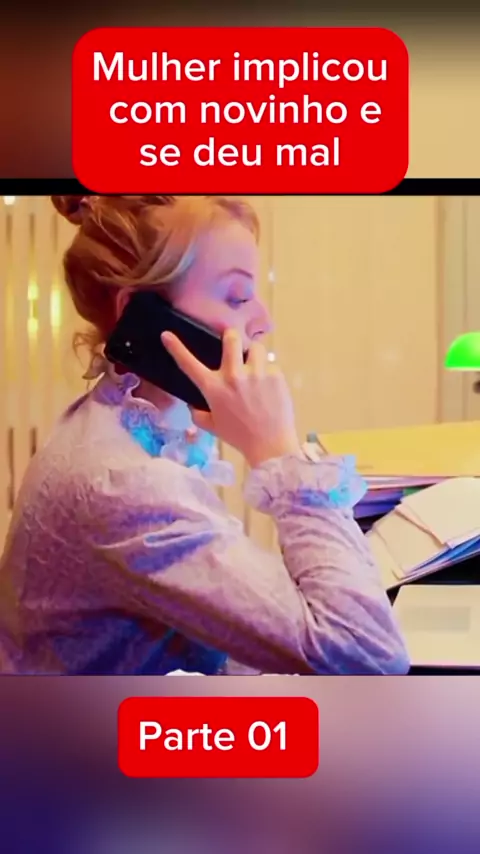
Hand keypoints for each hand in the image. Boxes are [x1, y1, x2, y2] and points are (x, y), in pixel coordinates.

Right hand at [161, 329, 301, 466]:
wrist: (271, 445)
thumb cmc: (239, 436)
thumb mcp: (213, 427)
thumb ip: (198, 414)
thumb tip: (192, 406)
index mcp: (213, 388)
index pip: (189, 364)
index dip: (176, 348)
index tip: (167, 335)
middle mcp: (233, 376)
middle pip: (231, 338)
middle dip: (231, 336)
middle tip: (234, 342)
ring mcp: (256, 373)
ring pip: (255, 347)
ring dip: (253, 355)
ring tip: (256, 369)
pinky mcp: (276, 376)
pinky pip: (271, 365)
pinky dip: (269, 374)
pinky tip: (270, 388)